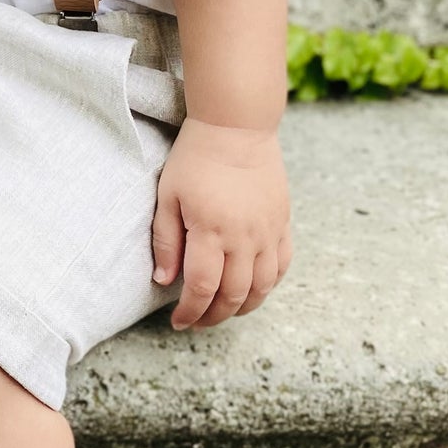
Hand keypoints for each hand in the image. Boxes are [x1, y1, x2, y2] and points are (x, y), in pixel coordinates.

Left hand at [151, 117, 291, 329]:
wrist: (236, 126)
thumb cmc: (195, 157)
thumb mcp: (168, 195)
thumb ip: (166, 241)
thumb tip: (164, 281)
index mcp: (210, 231)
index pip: (202, 289)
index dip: (190, 312)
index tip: (178, 322)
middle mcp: (244, 237)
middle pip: (233, 295)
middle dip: (213, 316)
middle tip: (197, 321)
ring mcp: (268, 232)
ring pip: (262, 288)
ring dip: (242, 307)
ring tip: (222, 311)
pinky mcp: (283, 223)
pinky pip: (282, 266)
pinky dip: (268, 285)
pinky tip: (252, 289)